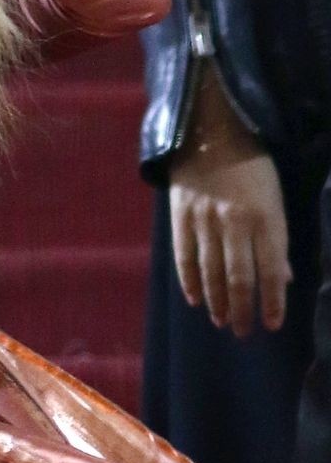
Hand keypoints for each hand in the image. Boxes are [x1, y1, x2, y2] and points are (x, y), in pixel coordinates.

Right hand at [168, 67, 290, 337]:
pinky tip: (196, 299)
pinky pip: (184, 257)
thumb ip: (277, 239)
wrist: (208, 130)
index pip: (270, 271)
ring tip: (222, 321)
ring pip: (211, 272)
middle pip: (239, 278)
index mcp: (266, 217)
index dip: (271, 302)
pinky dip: (189, 281)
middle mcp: (235, 222)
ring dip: (218, 301)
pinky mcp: (180, 216)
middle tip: (243, 332)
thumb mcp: (275, 198)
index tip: (271, 325)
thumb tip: (282, 279)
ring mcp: (204, 220)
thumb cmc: (251, 166)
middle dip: (243, 310)